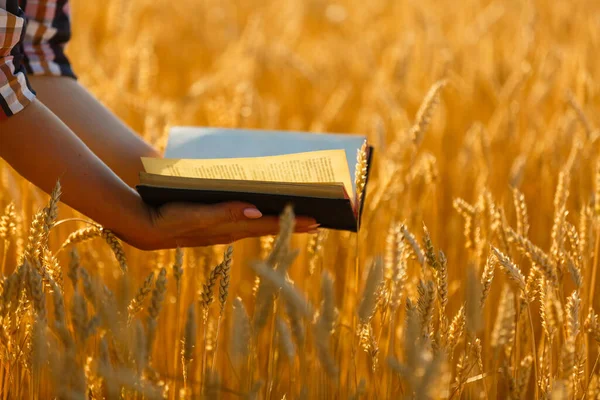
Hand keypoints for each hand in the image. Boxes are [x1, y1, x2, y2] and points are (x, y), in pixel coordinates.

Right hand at [125, 201, 318, 249]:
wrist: (145, 225)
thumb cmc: (171, 217)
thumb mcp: (197, 215)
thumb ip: (225, 213)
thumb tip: (258, 210)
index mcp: (231, 228)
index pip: (270, 225)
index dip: (294, 223)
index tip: (319, 221)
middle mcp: (232, 230)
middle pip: (270, 225)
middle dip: (294, 223)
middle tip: (320, 219)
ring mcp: (224, 228)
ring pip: (259, 223)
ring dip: (280, 219)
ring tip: (300, 214)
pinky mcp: (216, 223)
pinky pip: (245, 219)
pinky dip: (260, 215)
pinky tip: (265, 208)